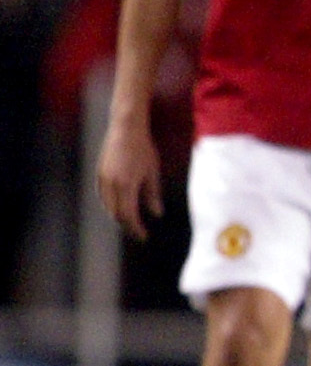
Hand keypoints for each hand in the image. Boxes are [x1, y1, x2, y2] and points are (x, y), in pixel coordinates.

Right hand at [96, 111, 161, 242]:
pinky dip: (112, 206)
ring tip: (131, 222)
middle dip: (127, 225)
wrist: (125, 129)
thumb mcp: (152, 172)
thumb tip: (156, 214)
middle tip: (139, 232)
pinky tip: (121, 208)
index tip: (144, 237)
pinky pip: (103, 197)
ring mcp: (102, 179)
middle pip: (115, 213)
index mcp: (125, 185)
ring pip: (107, 206)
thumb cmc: (143, 149)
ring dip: (118, 216)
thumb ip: (152, 194)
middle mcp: (110, 184)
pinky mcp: (99, 174)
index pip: (128, 215)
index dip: (135, 228)